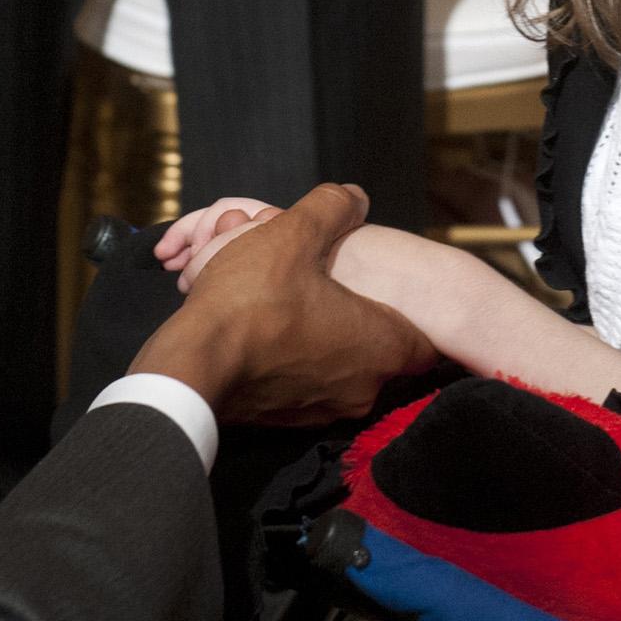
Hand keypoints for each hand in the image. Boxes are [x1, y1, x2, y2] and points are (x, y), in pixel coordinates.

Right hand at [131, 184, 435, 424]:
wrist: (193, 365)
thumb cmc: (251, 301)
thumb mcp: (291, 234)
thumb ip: (331, 208)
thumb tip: (354, 197)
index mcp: (380, 347)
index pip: (427, 342)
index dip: (410, 312)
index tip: (387, 292)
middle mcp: (363, 388)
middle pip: (378, 350)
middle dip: (355, 318)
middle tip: (327, 288)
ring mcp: (325, 410)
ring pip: (338, 368)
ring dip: (321, 339)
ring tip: (288, 304)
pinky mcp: (287, 423)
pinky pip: (303, 384)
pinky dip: (291, 360)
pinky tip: (265, 332)